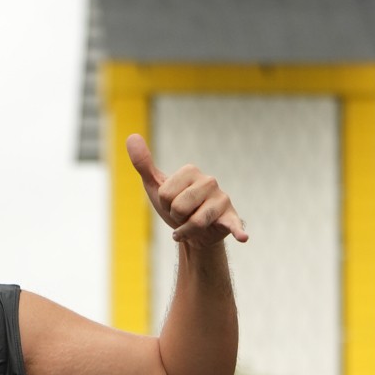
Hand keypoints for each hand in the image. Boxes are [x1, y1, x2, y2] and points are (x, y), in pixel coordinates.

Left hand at [126, 135, 247, 246]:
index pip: (164, 195)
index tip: (172, 204)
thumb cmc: (175, 207)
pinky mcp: (230, 217)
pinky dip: (237, 230)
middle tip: (183, 216)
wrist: (193, 233)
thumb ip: (143, 164)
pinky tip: (242, 237)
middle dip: (176, 218)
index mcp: (190, 171)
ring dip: (187, 231)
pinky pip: (232, 223)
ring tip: (192, 226)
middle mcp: (209, 180)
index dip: (164, 206)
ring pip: (194, 221)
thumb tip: (131, 136)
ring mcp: (221, 199)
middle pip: (178, 207)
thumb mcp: (156, 186)